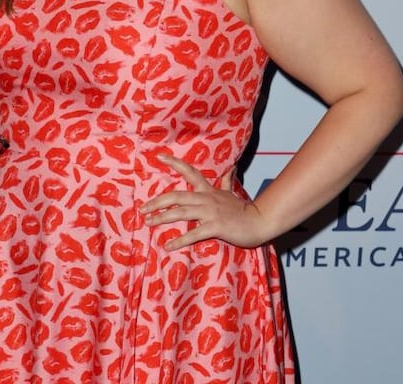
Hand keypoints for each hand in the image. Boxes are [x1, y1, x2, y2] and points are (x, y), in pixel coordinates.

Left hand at [139, 154, 269, 249]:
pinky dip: (180, 239)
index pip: (189, 172)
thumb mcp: (232, 192)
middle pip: (176, 196)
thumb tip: (231, 166)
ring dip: (162, 218)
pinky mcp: (215, 227)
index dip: (174, 163)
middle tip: (143, 209)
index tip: (159, 156)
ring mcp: (210, 212)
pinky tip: (169, 245)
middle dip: (157, 202)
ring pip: (181, 213)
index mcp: (208, 190)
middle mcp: (206, 198)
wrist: (259, 222)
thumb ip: (227, 180)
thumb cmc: (243, 210)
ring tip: (149, 223)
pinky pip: (194, 233)